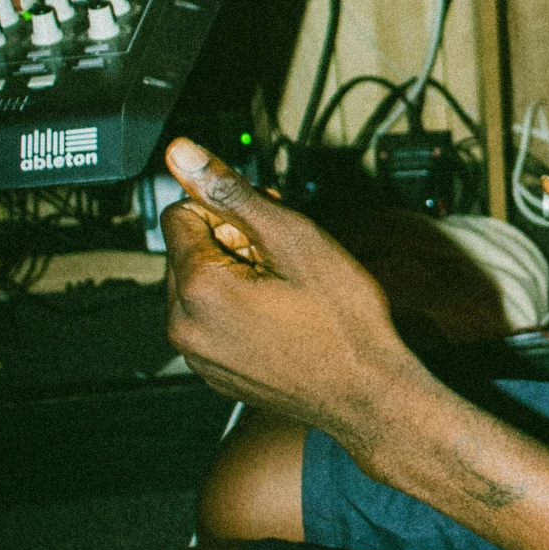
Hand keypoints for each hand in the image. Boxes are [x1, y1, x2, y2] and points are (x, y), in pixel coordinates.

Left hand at [161, 137, 415, 447]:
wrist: (367, 394)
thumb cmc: (342, 322)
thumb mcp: (294, 238)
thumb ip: (231, 192)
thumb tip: (182, 155)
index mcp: (196, 288)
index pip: (181, 214)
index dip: (228, 212)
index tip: (268, 230)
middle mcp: (183, 327)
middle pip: (190, 251)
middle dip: (232, 245)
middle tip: (285, 262)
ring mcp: (196, 356)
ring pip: (201, 287)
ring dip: (236, 278)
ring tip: (287, 294)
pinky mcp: (212, 373)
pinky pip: (212, 323)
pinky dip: (239, 313)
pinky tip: (282, 321)